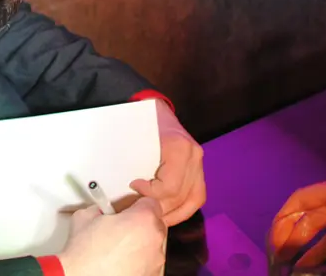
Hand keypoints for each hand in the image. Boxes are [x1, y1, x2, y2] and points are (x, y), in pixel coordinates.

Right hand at [58, 197, 166, 275]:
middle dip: (139, 224)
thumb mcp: (85, 216)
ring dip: (139, 243)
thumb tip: (99, 211)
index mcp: (143, 219)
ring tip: (116, 248)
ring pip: (152, 244)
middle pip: (154, 224)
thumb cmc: (86, 254)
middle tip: (120, 227)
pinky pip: (149, 262)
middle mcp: (154, 239)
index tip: (127, 209)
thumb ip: (100, 208)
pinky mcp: (152, 275)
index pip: (150, 202)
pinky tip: (119, 262)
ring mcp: (156, 260)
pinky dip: (138, 261)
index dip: (136, 205)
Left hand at [130, 99, 205, 225]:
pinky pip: (196, 195)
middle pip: (180, 196)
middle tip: (138, 210)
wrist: (156, 107)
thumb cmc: (141, 120)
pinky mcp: (199, 169)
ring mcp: (199, 163)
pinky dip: (182, 209)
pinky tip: (167, 214)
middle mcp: (194, 156)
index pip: (170, 186)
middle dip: (159, 208)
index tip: (133, 186)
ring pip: (193, 200)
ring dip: (172, 214)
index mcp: (178, 147)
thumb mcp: (135, 136)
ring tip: (153, 219)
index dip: (150, 194)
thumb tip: (126, 189)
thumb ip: (133, 160)